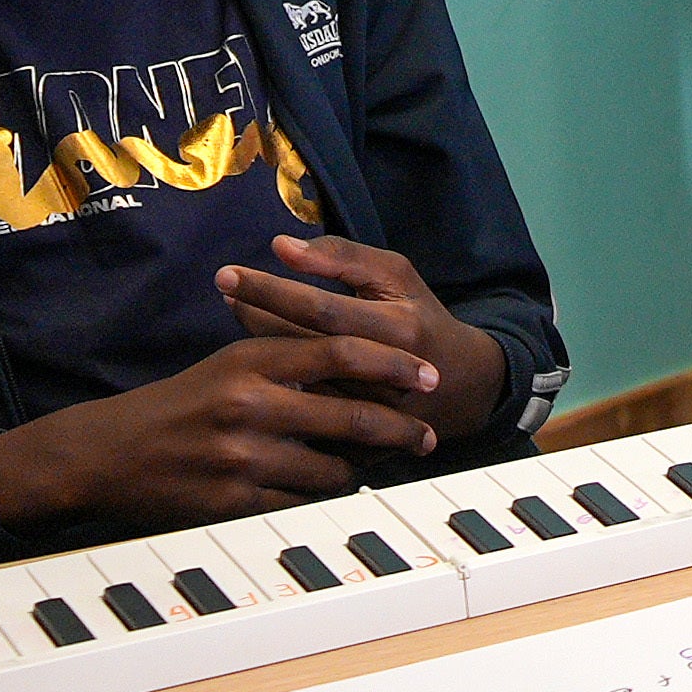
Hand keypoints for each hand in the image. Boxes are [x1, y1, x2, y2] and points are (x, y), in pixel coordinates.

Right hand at [0, 321, 464, 530]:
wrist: (110, 452)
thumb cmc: (180, 404)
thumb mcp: (229, 364)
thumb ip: (288, 358)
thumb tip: (361, 363)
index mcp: (251, 360)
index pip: (341, 352)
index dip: (393, 364)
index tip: (426, 375)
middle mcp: (250, 404)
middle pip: (351, 414)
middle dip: (400, 428)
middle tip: (427, 435)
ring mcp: (243, 456)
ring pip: (334, 469)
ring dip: (359, 471)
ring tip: (371, 467)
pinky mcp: (235, 501)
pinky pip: (302, 505)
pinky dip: (321, 500)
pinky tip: (330, 495)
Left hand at [216, 228, 514, 437]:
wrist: (465, 387)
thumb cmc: (421, 318)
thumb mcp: (397, 276)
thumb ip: (343, 256)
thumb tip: (281, 246)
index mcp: (398, 329)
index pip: (320, 309)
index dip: (271, 291)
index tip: (228, 274)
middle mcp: (385, 375)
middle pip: (304, 348)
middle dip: (256, 316)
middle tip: (225, 290)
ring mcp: (375, 415)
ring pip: (302, 386)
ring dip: (260, 351)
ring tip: (237, 314)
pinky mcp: (364, 444)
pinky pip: (309, 421)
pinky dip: (279, 393)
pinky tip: (256, 368)